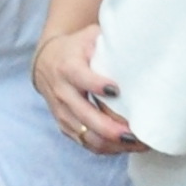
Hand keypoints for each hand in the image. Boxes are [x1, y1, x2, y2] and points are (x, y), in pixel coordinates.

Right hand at [34, 27, 135, 152]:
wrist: (46, 63)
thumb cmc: (76, 49)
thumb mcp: (88, 37)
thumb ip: (108, 40)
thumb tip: (139, 43)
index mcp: (68, 68)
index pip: (81, 78)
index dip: (97, 85)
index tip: (116, 90)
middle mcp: (63, 92)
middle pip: (85, 115)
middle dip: (110, 128)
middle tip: (134, 133)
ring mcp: (62, 112)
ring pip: (87, 135)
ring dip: (113, 144)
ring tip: (138, 143)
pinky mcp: (65, 126)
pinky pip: (86, 143)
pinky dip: (107, 148)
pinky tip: (126, 146)